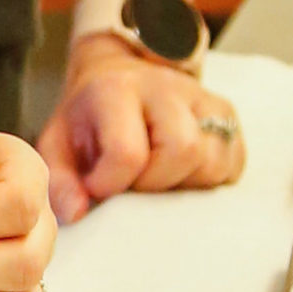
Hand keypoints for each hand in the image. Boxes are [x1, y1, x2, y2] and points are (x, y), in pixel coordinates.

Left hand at [37, 35, 243, 223]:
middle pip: (182, 150)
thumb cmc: (89, 120)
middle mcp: (164, 88)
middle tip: (136, 185)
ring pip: (213, 160)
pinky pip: (234, 162)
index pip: (128, 150)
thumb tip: (74, 213)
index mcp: (116, 90)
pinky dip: (211, 179)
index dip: (113, 183)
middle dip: (158, 184)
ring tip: (159, 179)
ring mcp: (200, 98)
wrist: (115, 78)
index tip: (100, 189)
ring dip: (186, 184)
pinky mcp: (226, 113)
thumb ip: (59, 178)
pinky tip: (183, 174)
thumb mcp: (59, 142)